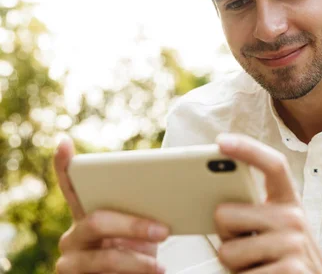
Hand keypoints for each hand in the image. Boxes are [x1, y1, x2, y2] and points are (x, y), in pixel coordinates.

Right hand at [53, 139, 169, 272]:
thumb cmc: (139, 250)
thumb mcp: (143, 226)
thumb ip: (146, 206)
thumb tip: (175, 188)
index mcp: (88, 212)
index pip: (72, 185)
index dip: (64, 165)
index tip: (64, 143)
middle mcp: (74, 234)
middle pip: (97, 221)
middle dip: (133, 225)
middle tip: (164, 230)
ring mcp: (71, 260)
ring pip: (103, 256)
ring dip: (136, 259)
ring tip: (160, 264)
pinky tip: (154, 271)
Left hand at [214, 133, 321, 273]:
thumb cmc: (285, 261)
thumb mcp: (277, 231)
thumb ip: (255, 212)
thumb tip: (219, 203)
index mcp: (290, 203)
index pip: (274, 165)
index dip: (248, 149)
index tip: (221, 142)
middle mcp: (295, 219)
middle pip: (225, 214)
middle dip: (224, 235)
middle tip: (244, 246)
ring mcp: (294, 245)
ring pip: (226, 251)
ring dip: (233, 266)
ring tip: (256, 267)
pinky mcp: (290, 270)